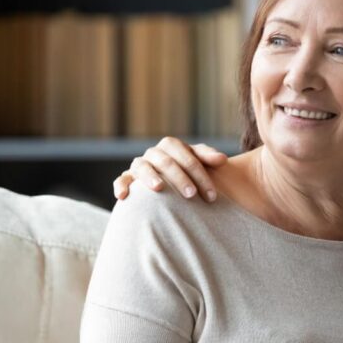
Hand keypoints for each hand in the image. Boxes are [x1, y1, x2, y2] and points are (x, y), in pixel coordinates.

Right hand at [112, 137, 227, 201]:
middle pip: (166, 162)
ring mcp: (139, 164)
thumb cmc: (190, 171)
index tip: (212, 195)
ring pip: (142, 166)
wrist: (173, 181)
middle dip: (180, 178)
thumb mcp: (201, 163)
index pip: (187, 158)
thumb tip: (222, 159)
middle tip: (192, 195)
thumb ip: (209, 158)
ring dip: (150, 176)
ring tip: (159, 188)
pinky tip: (123, 196)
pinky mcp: (128, 178)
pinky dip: (120, 186)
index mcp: (172, 146)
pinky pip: (121, 179)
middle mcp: (154, 153)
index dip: (201, 175)